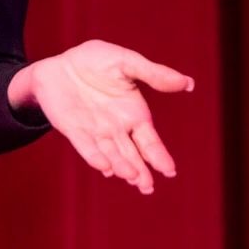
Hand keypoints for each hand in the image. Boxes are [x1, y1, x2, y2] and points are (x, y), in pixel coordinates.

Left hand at [15, 38, 193, 194]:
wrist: (60, 64)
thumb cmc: (95, 62)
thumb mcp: (126, 62)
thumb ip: (154, 74)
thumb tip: (189, 83)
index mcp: (133, 115)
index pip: (150, 142)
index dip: (160, 156)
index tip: (169, 171)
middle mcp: (116, 129)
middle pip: (132, 155)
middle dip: (140, 171)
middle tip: (147, 186)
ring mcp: (95, 132)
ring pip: (111, 154)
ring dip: (121, 166)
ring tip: (131, 177)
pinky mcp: (73, 129)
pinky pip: (86, 146)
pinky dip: (95, 156)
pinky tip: (105, 167)